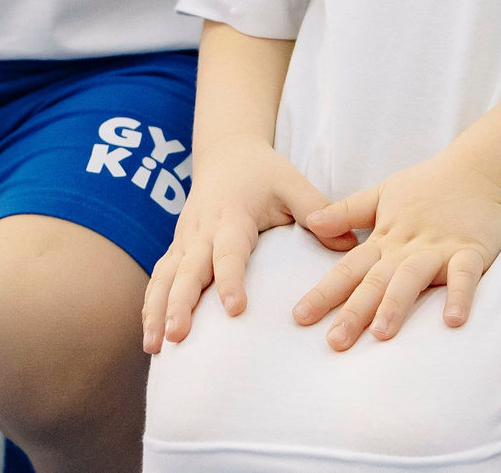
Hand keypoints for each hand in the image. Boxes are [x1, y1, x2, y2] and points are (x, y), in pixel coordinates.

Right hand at [143, 139, 338, 351]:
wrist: (226, 153)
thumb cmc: (264, 173)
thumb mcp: (292, 183)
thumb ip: (318, 211)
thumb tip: (351, 246)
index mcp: (232, 215)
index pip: (229, 251)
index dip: (229, 279)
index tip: (234, 309)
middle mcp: (201, 230)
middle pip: (187, 270)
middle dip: (180, 304)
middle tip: (176, 336)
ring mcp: (184, 241)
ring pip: (164, 278)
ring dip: (156, 311)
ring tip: (155, 348)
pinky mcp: (176, 249)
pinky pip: (158, 279)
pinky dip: (150, 307)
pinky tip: (149, 339)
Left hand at [292, 150, 500, 348]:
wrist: (483, 167)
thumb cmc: (432, 184)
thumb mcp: (384, 193)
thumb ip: (349, 211)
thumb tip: (312, 222)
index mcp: (385, 238)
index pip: (348, 268)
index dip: (324, 293)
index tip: (299, 318)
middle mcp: (407, 247)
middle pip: (375, 280)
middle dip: (354, 311)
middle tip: (334, 343)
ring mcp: (439, 249)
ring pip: (412, 277)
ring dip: (396, 304)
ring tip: (381, 333)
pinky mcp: (471, 250)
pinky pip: (465, 275)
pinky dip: (460, 295)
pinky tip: (453, 321)